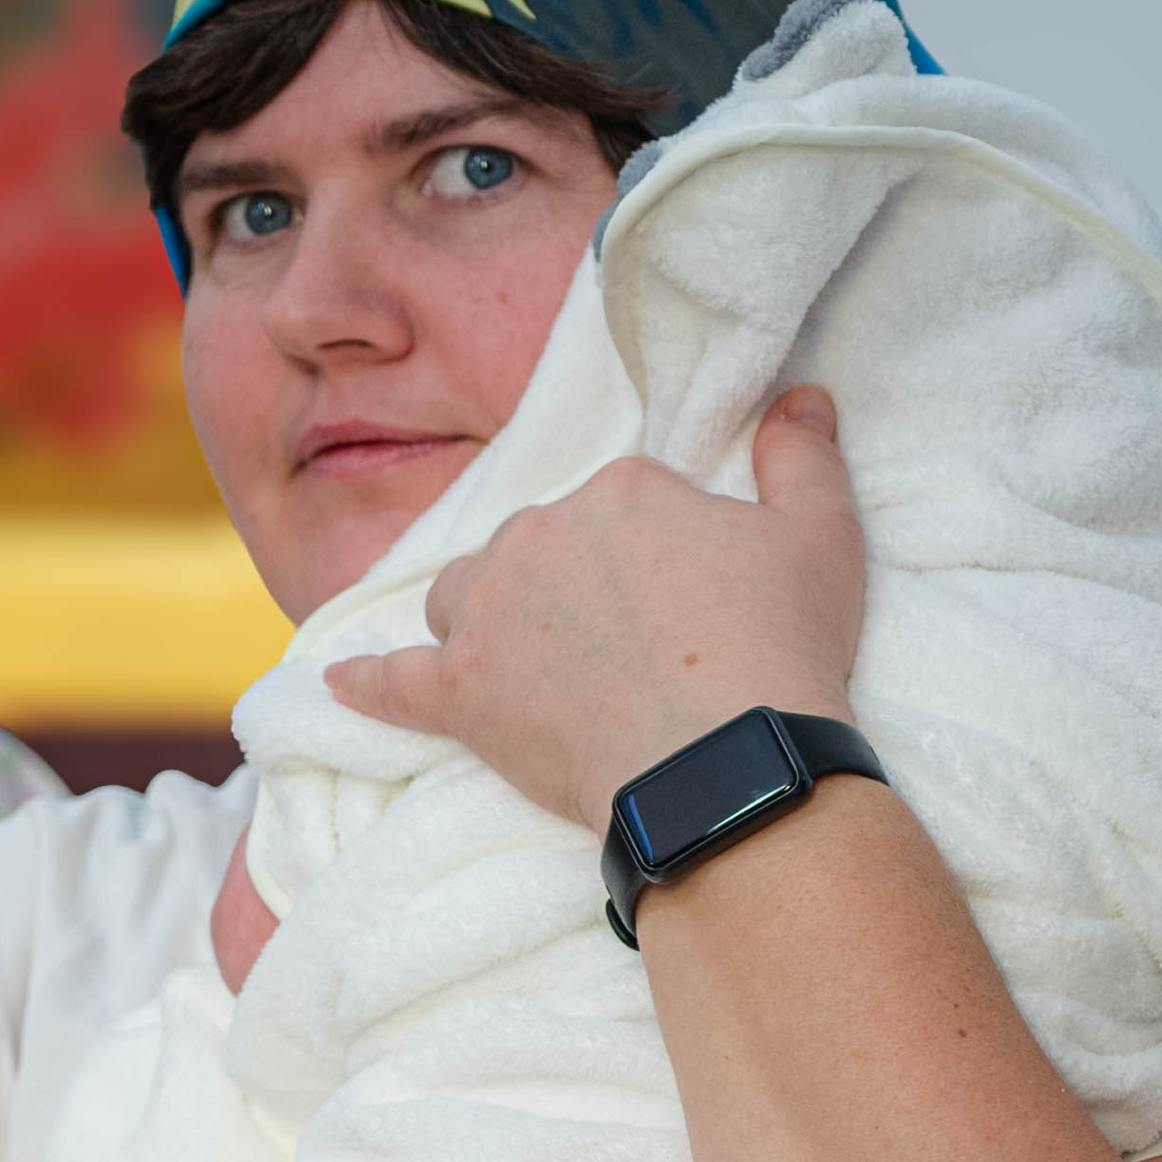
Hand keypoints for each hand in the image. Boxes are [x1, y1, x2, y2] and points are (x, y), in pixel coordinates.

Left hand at [325, 387, 865, 832]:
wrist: (724, 764)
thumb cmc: (780, 653)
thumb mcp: (821, 540)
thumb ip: (804, 458)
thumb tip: (801, 396)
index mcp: (621, 490)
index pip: (618, 508)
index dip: (650, 562)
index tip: (682, 611)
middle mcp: (541, 533)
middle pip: (533, 550)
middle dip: (564, 590)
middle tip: (623, 654)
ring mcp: (490, 614)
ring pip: (464, 600)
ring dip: (484, 623)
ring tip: (529, 674)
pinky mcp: (459, 692)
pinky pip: (396, 682)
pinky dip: (370, 683)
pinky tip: (341, 684)